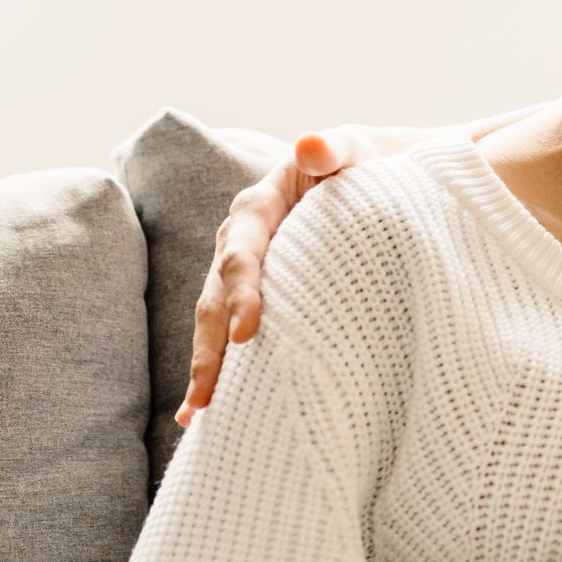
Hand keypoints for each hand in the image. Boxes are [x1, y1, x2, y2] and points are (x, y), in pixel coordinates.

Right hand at [178, 126, 394, 425]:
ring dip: (206, 368)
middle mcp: (240, 241)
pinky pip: (231, 331)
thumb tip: (312, 144)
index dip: (242, 293)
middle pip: (215, 297)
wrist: (364, 174)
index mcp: (258, 207)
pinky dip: (221, 367)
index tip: (251, 334)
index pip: (243, 253)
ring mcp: (243, 272)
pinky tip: (210, 410)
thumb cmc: (361, 164)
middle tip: (208, 398)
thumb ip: (333, 149)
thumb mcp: (351, 151)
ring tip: (196, 416)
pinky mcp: (256, 295)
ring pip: (215, 322)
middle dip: (210, 348)